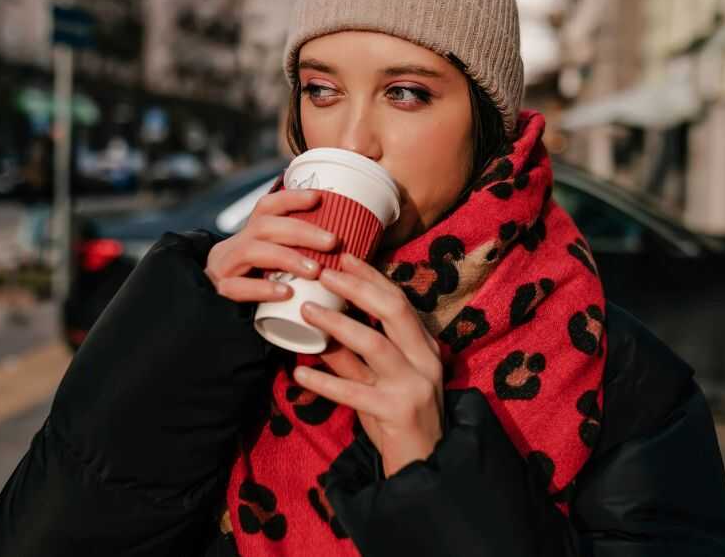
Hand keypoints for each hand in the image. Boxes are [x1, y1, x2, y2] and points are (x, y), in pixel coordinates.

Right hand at [204, 189, 337, 302]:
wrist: (207, 313)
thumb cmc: (251, 289)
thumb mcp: (268, 268)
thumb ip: (293, 257)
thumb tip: (341, 249)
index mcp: (248, 236)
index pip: (266, 208)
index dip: (291, 198)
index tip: (318, 197)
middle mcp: (233, 246)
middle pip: (265, 226)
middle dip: (302, 230)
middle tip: (332, 242)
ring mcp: (224, 268)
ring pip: (252, 251)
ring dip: (287, 257)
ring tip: (315, 270)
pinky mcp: (219, 292)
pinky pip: (238, 288)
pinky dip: (264, 288)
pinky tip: (287, 293)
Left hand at [293, 253, 444, 476]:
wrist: (423, 467)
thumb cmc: (397, 420)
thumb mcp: (375, 381)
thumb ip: (351, 357)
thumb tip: (318, 329)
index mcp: (424, 347)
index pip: (398, 301)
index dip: (371, 277)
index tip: (344, 257)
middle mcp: (425, 361)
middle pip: (393, 311)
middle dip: (358, 287)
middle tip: (324, 274)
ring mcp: (414, 386)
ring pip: (375, 344)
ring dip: (337, 325)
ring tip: (305, 310)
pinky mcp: (398, 413)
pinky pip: (355, 392)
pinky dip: (324, 380)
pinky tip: (298, 372)